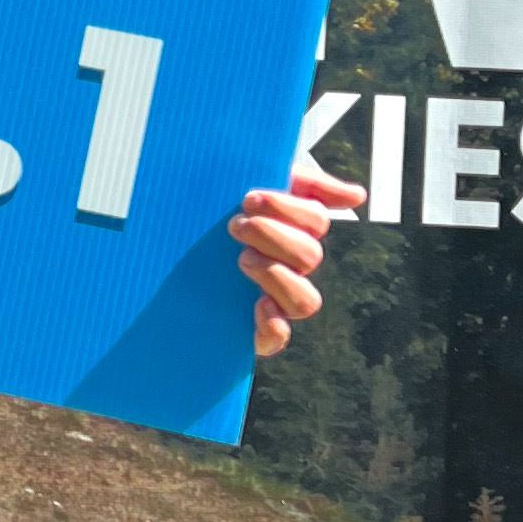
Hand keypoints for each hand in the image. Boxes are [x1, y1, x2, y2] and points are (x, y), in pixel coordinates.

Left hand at [234, 165, 362, 358]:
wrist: (164, 241)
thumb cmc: (215, 210)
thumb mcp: (253, 184)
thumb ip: (304, 183)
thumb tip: (358, 196)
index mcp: (294, 231)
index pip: (315, 220)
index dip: (288, 208)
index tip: (247, 199)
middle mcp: (290, 268)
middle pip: (310, 256)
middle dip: (273, 236)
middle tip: (236, 226)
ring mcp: (274, 299)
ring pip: (305, 300)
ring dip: (277, 276)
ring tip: (242, 260)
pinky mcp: (253, 329)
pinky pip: (278, 338)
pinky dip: (274, 324)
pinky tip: (258, 304)